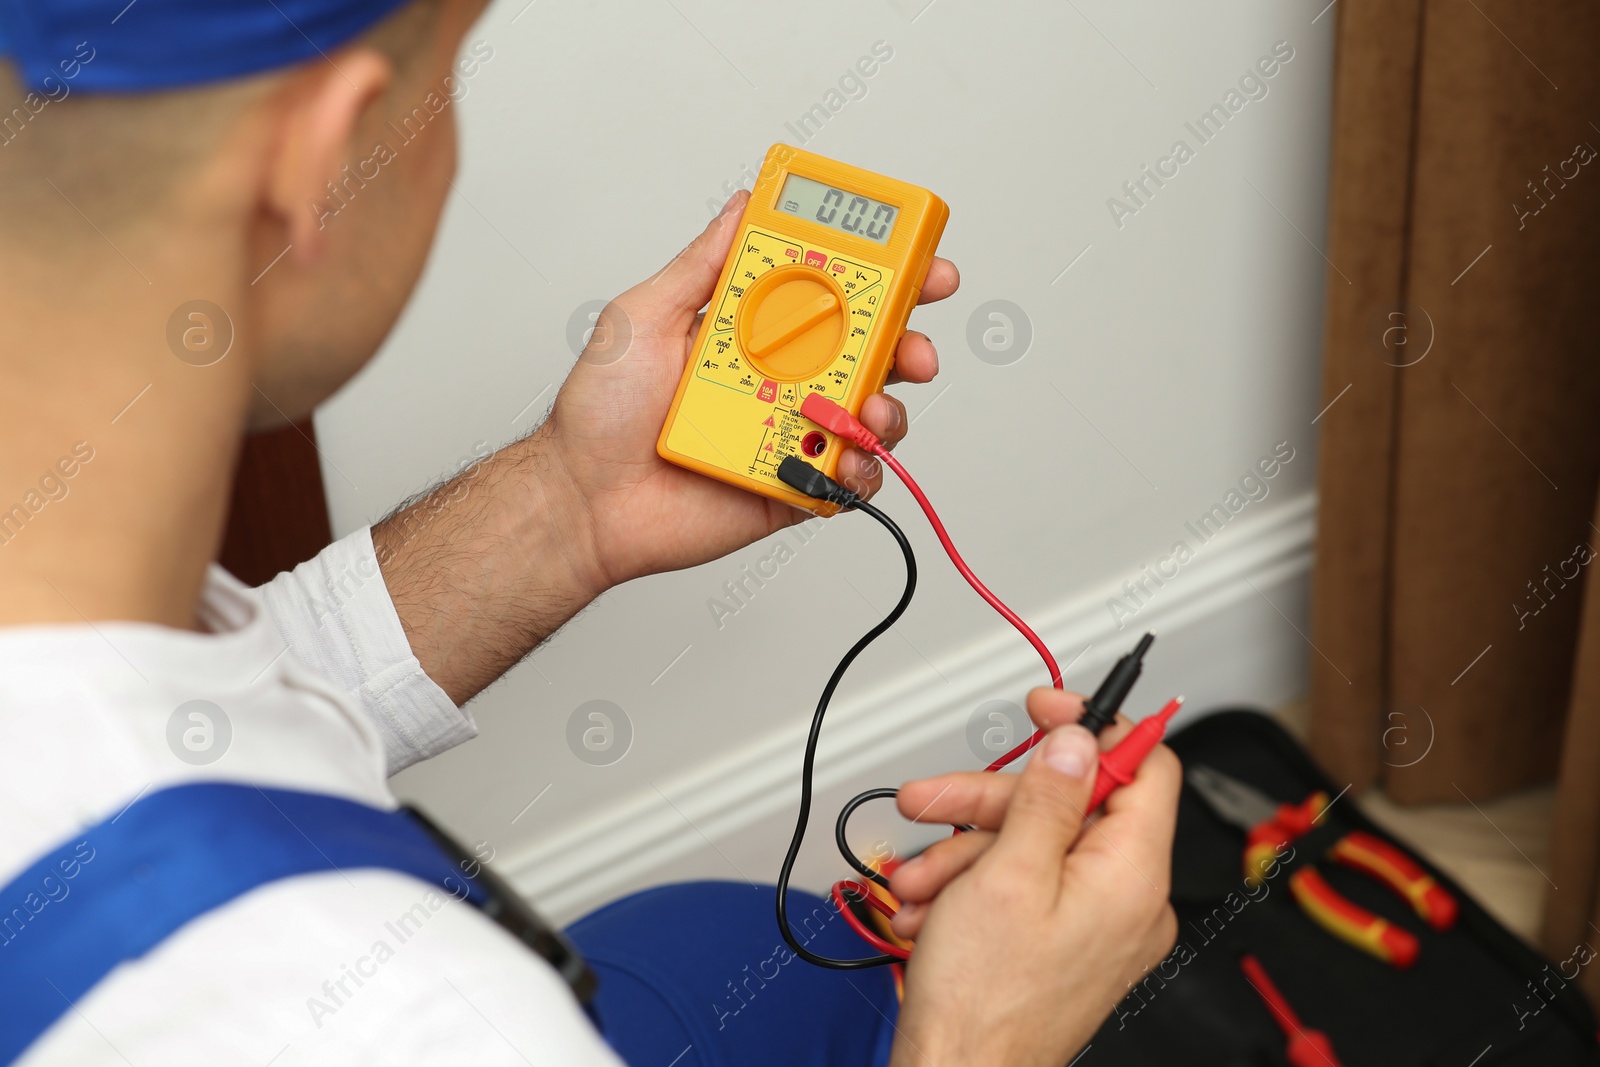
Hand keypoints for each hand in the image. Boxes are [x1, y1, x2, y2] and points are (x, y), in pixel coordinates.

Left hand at [547, 192, 958, 587]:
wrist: (581, 500)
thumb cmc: (601, 413)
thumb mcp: (644, 315)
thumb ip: (701, 265)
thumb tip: (743, 207)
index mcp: (752, 332)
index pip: (830, 294)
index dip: (882, 277)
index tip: (918, 261)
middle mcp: (779, 380)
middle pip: (867, 354)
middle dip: (908, 342)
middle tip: (915, 344)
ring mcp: (788, 433)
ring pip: (867, 416)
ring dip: (888, 408)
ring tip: (873, 410)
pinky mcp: (790, 488)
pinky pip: (846, 480)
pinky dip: (861, 471)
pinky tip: (846, 458)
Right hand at [886, 708, 1180, 1066]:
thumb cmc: (986, 1001)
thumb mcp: (1007, 873)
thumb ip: (1048, 797)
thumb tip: (1078, 740)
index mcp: (1133, 875)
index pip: (1145, 766)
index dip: (1093, 727)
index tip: (1048, 710)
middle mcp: (1128, 900)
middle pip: (1069, 804)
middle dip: (990, 802)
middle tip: (934, 799)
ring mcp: (1098, 925)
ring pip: (1034, 844)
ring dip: (965, 851)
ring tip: (921, 881)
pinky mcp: (1065, 944)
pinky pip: (1025, 886)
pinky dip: (972, 887)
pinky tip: (932, 907)